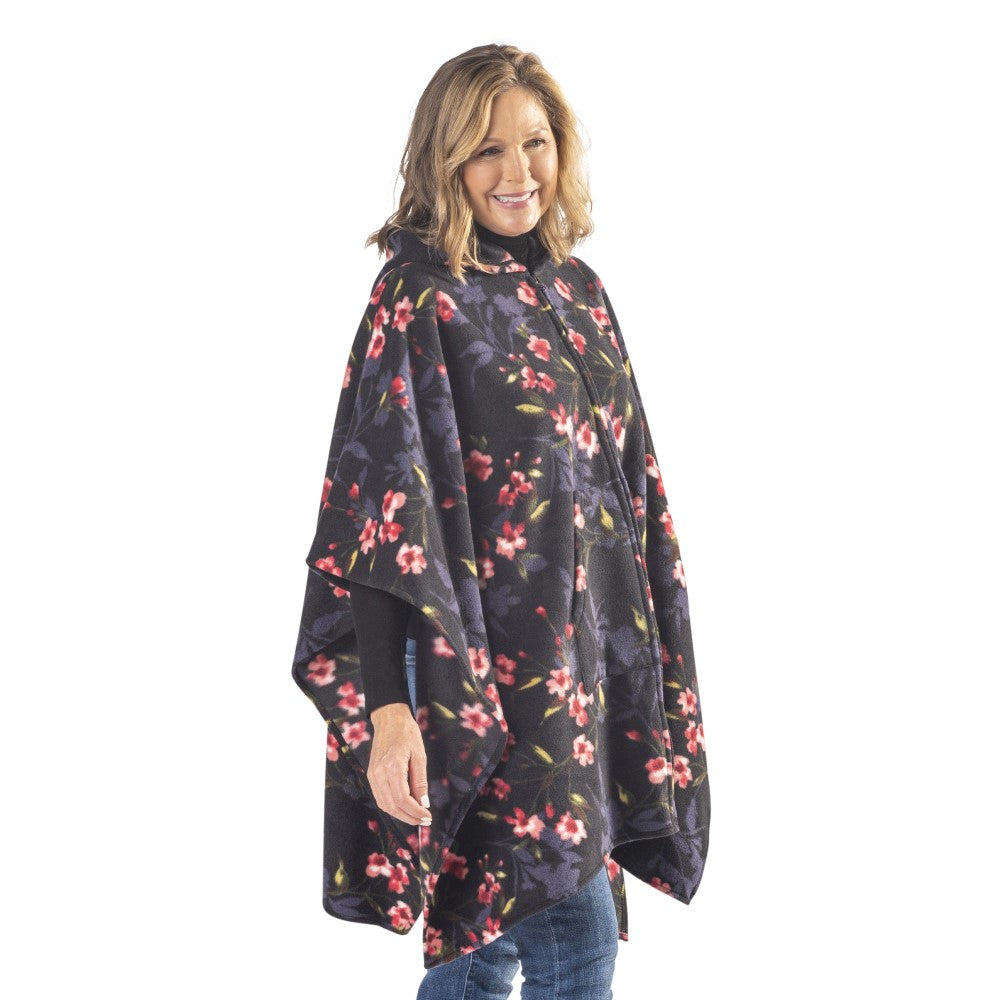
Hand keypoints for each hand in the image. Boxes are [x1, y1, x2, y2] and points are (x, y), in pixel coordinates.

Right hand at [366, 703, 432, 826]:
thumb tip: (423, 803)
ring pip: (384, 805)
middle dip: (409, 817)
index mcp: (392, 767)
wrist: (389, 719)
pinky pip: (380, 797)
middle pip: (392, 806)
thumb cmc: (406, 733)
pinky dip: (392, 807)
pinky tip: (404, 807)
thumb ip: (420, 781)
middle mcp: (378, 773)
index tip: (427, 816)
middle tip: (424, 821)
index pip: (402, 799)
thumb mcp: (419, 755)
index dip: (415, 812)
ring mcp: (372, 775)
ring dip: (400, 815)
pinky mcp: (371, 775)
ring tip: (416, 817)